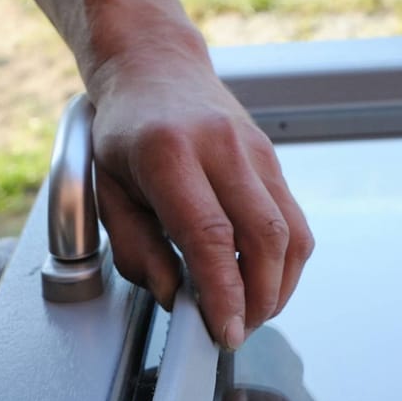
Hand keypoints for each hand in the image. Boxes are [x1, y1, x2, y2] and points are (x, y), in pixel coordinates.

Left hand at [89, 49, 313, 348]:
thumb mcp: (107, 192)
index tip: (226, 332)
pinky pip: (294, 221)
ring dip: (279, 286)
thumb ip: (137, 250)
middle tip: (239, 329)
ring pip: (290, 233)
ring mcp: (255, 151)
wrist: (156, 68)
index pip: (211, 237)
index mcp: (169, 154)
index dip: (225, 293)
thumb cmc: (125, 133)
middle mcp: (221, 147)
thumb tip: (176, 295)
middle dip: (259, 298)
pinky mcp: (273, 160)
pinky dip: (285, 262)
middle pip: (263, 237)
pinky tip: (264, 280)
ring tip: (253, 310)